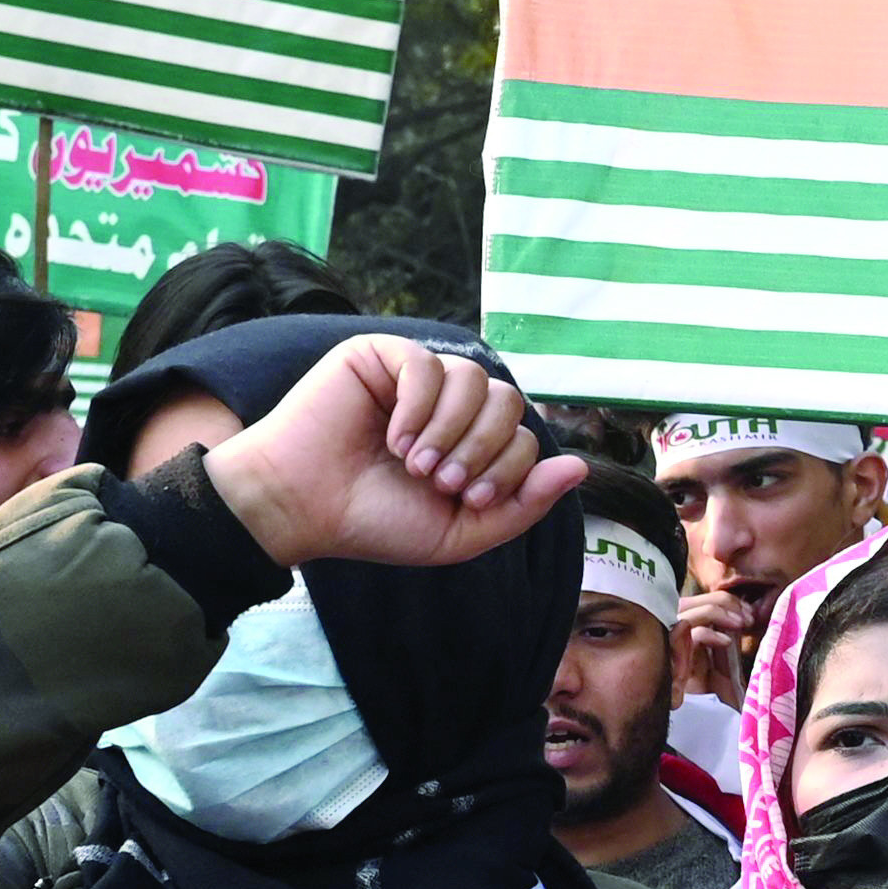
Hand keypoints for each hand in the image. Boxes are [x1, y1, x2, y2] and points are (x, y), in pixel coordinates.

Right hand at [200, 334, 585, 571]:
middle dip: (483, 447)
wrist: (305, 509)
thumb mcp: (462, 531)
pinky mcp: (381, 357)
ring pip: (475, 380)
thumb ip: (523, 504)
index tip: (464, 498)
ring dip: (451, 430)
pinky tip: (393, 436)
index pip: (525, 436)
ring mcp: (416, 379)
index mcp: (472, 444)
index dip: (507, 467)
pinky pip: (428, 364)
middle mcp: (450, 407)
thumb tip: (582, 467)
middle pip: (510, 401)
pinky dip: (418, 406)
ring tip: (415, 462)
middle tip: (440, 480)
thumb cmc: (377, 521)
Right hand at [672, 587, 761, 705]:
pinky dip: (711, 634)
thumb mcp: (722, 652)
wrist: (705, 713)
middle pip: (690, 601)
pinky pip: (690, 636)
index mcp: (681, 628)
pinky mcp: (671, 659)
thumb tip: (741, 609)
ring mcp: (667, 644)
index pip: (696, 600)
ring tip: (741, 623)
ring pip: (688, 612)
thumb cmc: (712, 686)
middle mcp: (670, 632)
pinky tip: (727, 642)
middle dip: (723, 602)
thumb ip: (725, 629)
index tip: (748, 610)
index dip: (723, 599)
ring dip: (719, 612)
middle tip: (748, 615)